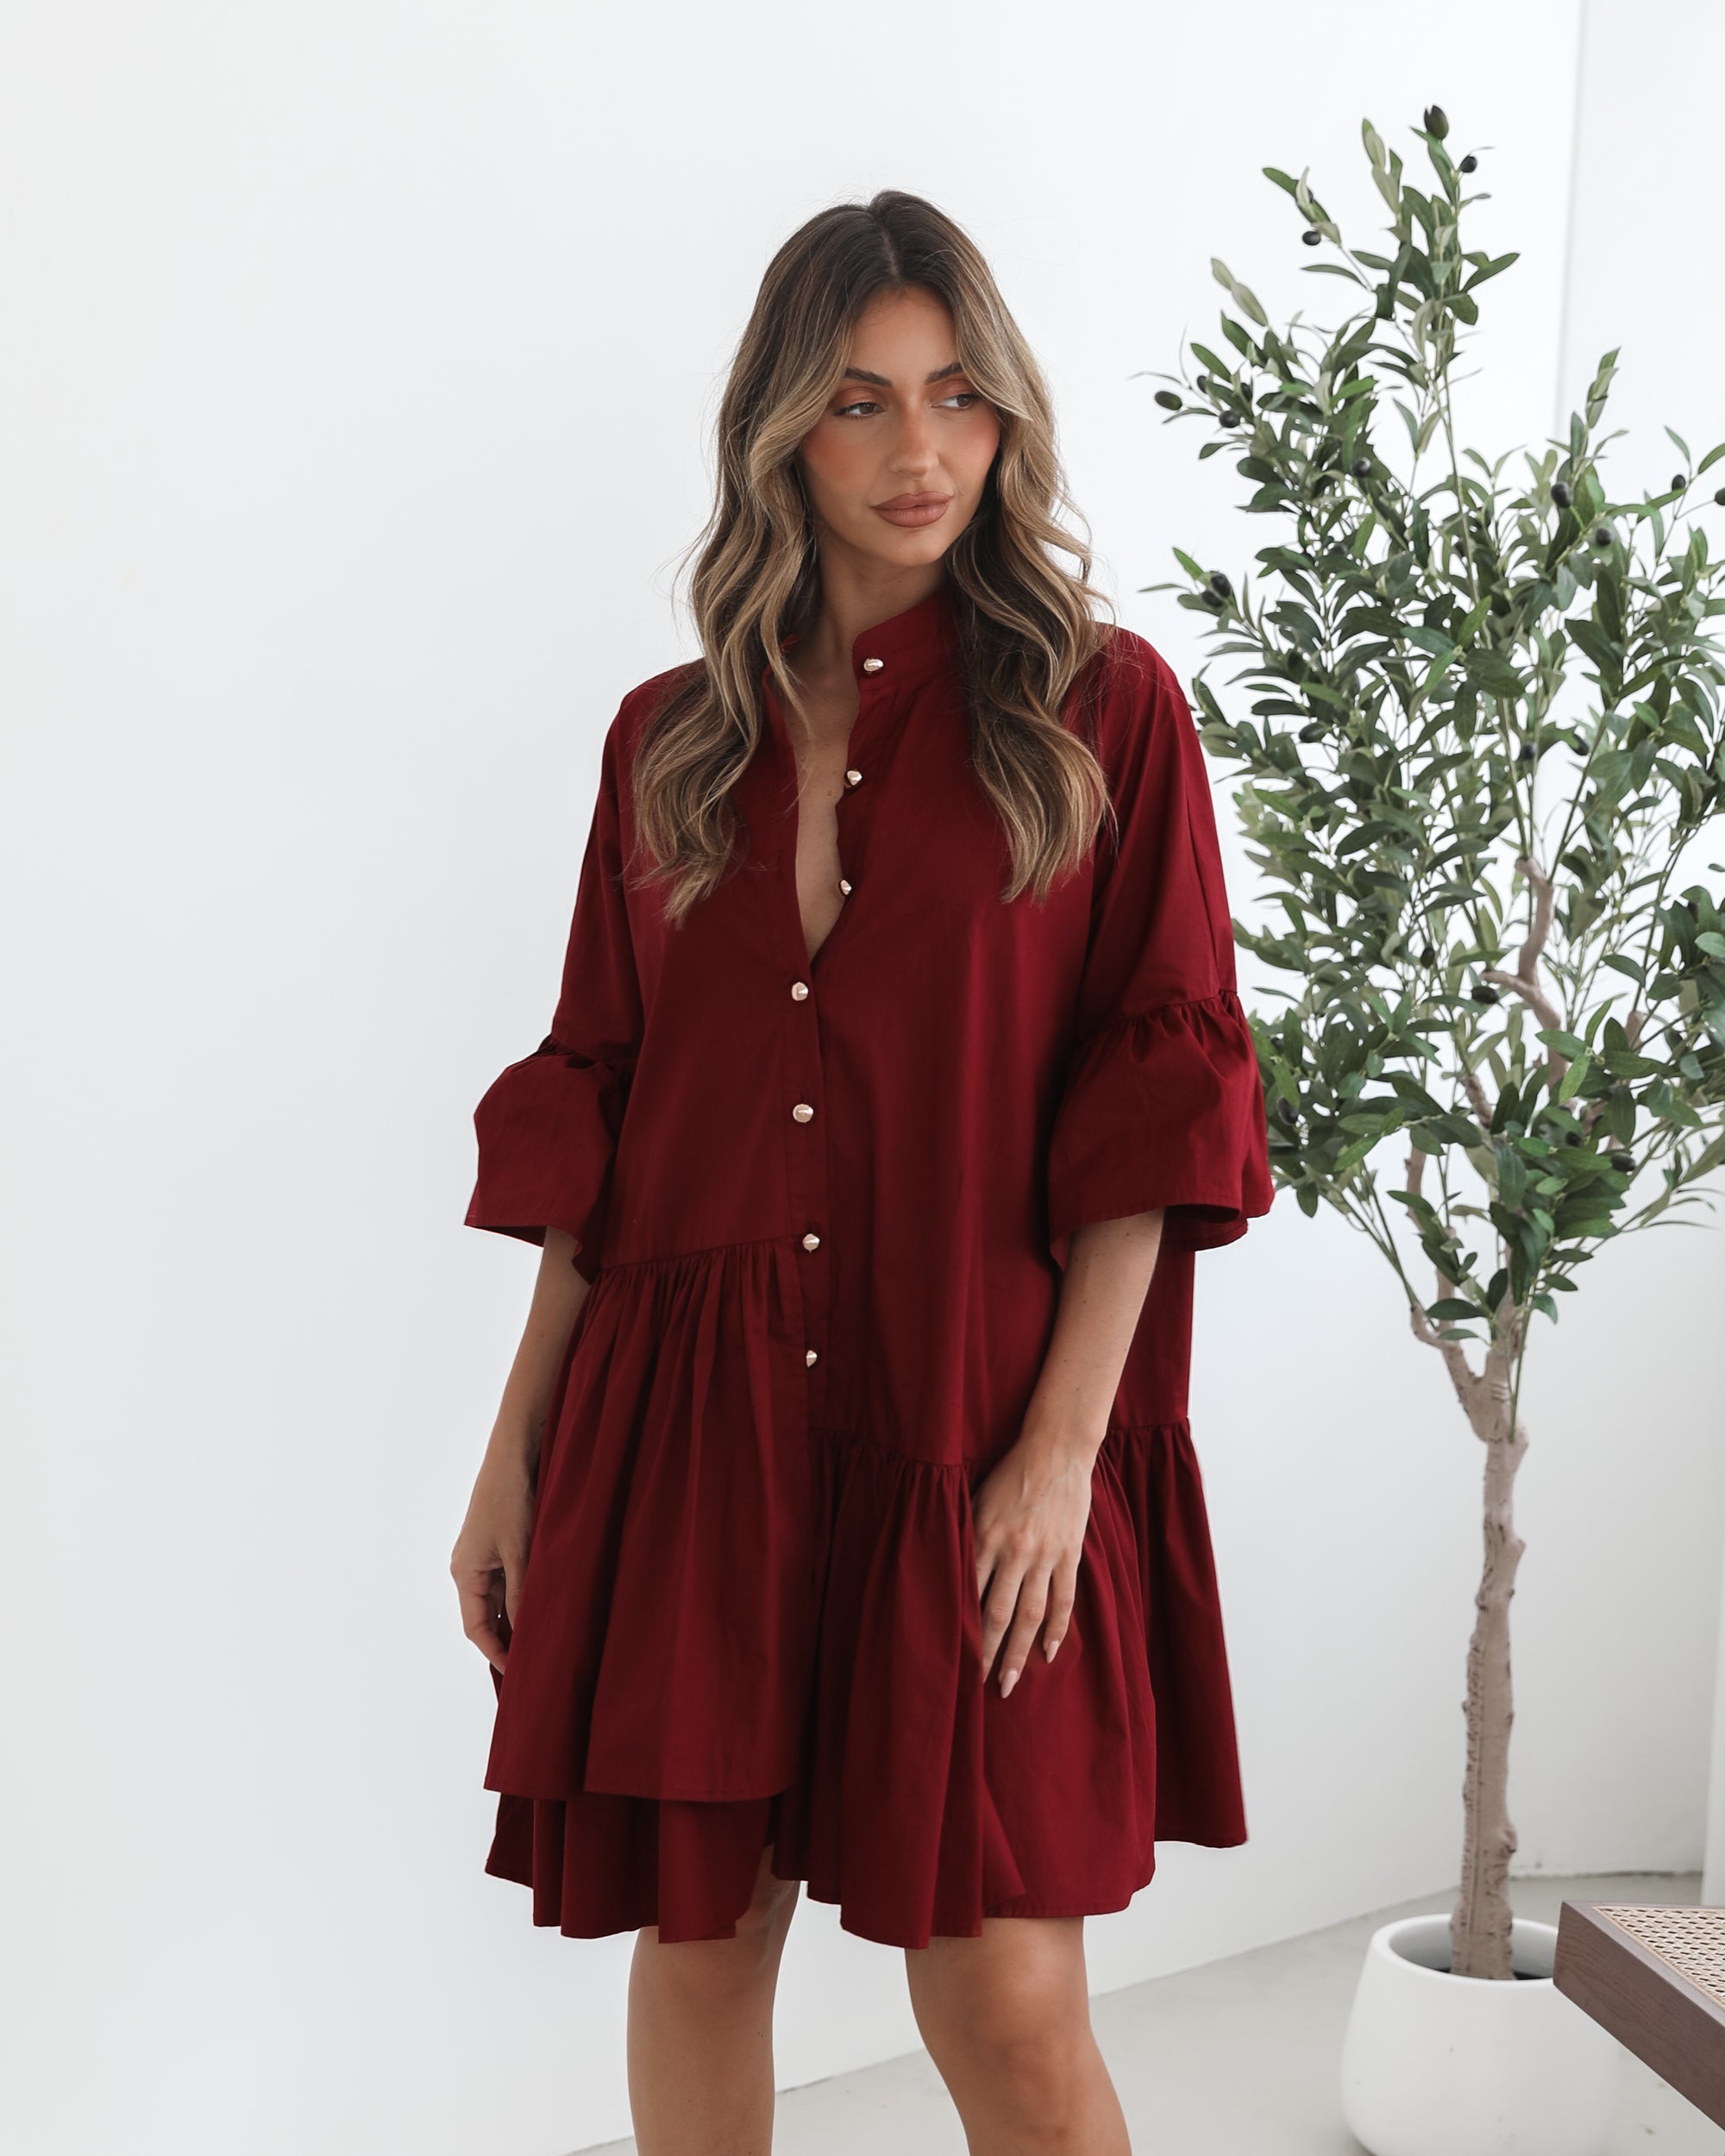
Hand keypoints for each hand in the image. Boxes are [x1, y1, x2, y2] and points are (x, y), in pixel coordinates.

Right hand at [450, 1443, 536, 1673]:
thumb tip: (526, 1634)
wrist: (515, 1452)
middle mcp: (469, 1567)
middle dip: (508, 1639)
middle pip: (487, 1616)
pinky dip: (525, 1594)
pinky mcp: (501, 1542)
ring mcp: (485, 1555)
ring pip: (501, 1598)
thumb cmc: (511, 1499)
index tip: (519, 1673)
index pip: (476, 1627)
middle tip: (535, 1662)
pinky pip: (510, 1578)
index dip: (496, 1652)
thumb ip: (522, 1595)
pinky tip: (546, 1604)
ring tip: (544, 1639)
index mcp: (465, 1573)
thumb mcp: (520, 1552)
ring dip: (519, 1617)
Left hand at [970, 1430, 1096, 1696]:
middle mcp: (1013, 1552)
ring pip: (1030, 1615)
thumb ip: (966, 1536)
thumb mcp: (976, 1499)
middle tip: (980, 1687)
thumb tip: (949, 1571)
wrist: (1055, 1449)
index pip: (968, 1595)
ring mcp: (1044, 1555)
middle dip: (987, 1654)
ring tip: (1010, 1683)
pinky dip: (1057, 1628)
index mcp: (984, 1537)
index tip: (951, 1657)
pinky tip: (1048, 1652)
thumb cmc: (1009, 1473)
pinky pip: (1063, 1599)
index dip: (960, 1629)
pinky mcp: (1069, 1554)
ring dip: (1019, 1652)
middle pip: (997, 1614)